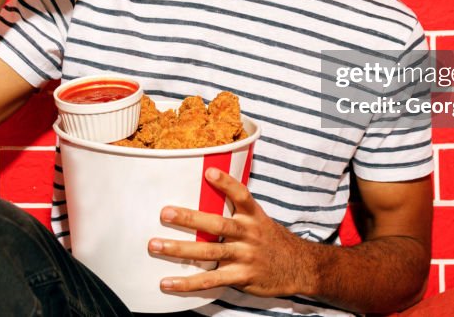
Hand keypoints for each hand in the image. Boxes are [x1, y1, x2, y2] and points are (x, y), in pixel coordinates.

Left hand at [148, 168, 315, 297]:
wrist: (298, 267)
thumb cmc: (270, 239)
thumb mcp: (260, 219)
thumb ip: (237, 209)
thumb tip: (208, 187)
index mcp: (253, 216)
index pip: (241, 195)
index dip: (226, 183)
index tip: (208, 172)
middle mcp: (249, 234)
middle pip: (217, 224)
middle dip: (189, 219)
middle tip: (164, 213)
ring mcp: (245, 256)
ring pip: (208, 252)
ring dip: (179, 249)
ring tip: (155, 246)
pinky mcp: (241, 277)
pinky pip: (210, 281)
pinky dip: (186, 283)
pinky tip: (166, 283)